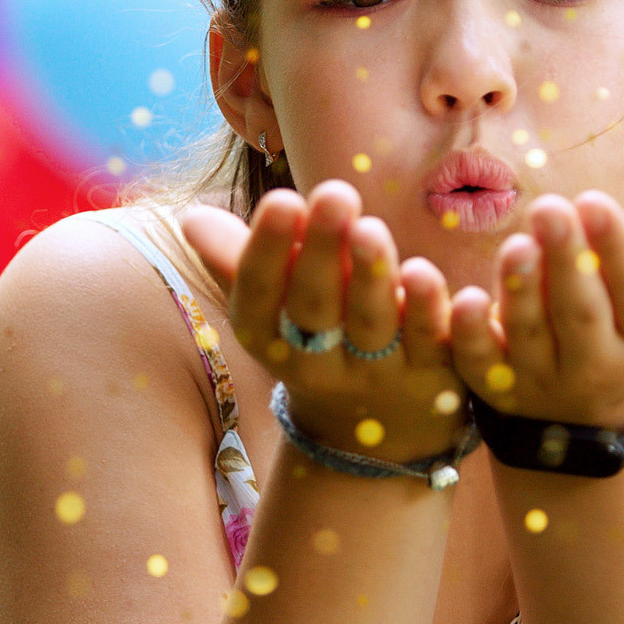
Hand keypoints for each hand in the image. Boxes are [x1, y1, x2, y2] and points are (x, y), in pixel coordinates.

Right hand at [180, 181, 470, 464]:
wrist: (381, 431)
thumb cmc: (317, 338)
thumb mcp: (275, 309)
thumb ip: (239, 260)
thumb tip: (189, 217)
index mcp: (271, 340)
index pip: (258, 300)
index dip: (267, 253)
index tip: (281, 199)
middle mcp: (320, 362)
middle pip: (315, 310)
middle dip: (321, 252)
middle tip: (335, 192)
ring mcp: (378, 372)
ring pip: (372, 326)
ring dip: (370, 276)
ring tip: (370, 227)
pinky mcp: (433, 374)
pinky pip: (430, 342)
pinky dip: (428, 309)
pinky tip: (424, 272)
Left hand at [447, 191, 623, 430]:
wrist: (592, 409)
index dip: (615, 249)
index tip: (593, 199)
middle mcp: (600, 367)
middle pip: (582, 314)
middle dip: (566, 262)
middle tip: (549, 208)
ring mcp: (546, 381)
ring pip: (532, 336)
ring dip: (521, 291)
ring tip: (516, 243)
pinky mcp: (498, 387)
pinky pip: (480, 365)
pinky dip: (468, 335)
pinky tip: (460, 298)